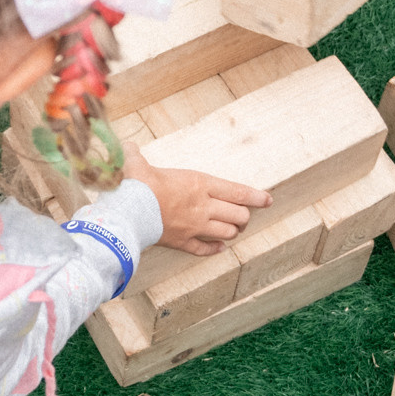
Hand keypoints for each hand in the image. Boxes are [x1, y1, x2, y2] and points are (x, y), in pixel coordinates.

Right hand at [123, 148, 269, 255]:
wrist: (127, 211)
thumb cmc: (136, 183)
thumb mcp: (138, 162)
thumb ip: (136, 155)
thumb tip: (126, 146)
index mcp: (200, 184)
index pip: (238, 192)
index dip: (256, 197)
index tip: (268, 200)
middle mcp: (203, 206)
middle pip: (238, 215)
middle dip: (244, 216)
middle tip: (243, 215)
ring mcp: (194, 227)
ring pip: (227, 233)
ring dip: (232, 232)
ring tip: (233, 229)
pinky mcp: (182, 242)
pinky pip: (204, 249)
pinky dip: (214, 249)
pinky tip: (219, 248)